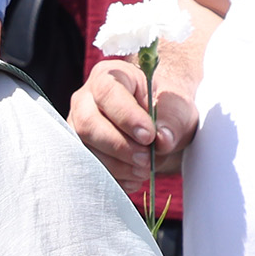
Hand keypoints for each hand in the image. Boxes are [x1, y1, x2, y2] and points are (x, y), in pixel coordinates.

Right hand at [68, 52, 200, 191]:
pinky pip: (86, 168)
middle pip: (88, 124)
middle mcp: (85, 100)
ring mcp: (76, 126)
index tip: (149, 136)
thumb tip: (162, 140)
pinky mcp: (77, 150)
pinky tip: (132, 179)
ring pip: (84, 149)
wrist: (158, 121)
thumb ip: (172, 121)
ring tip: (143, 171)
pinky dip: (111, 179)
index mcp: (109, 77)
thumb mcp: (178, 109)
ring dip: (115, 166)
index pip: (108, 93)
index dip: (127, 117)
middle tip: (146, 161)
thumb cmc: (165, 108)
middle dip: (118, 147)